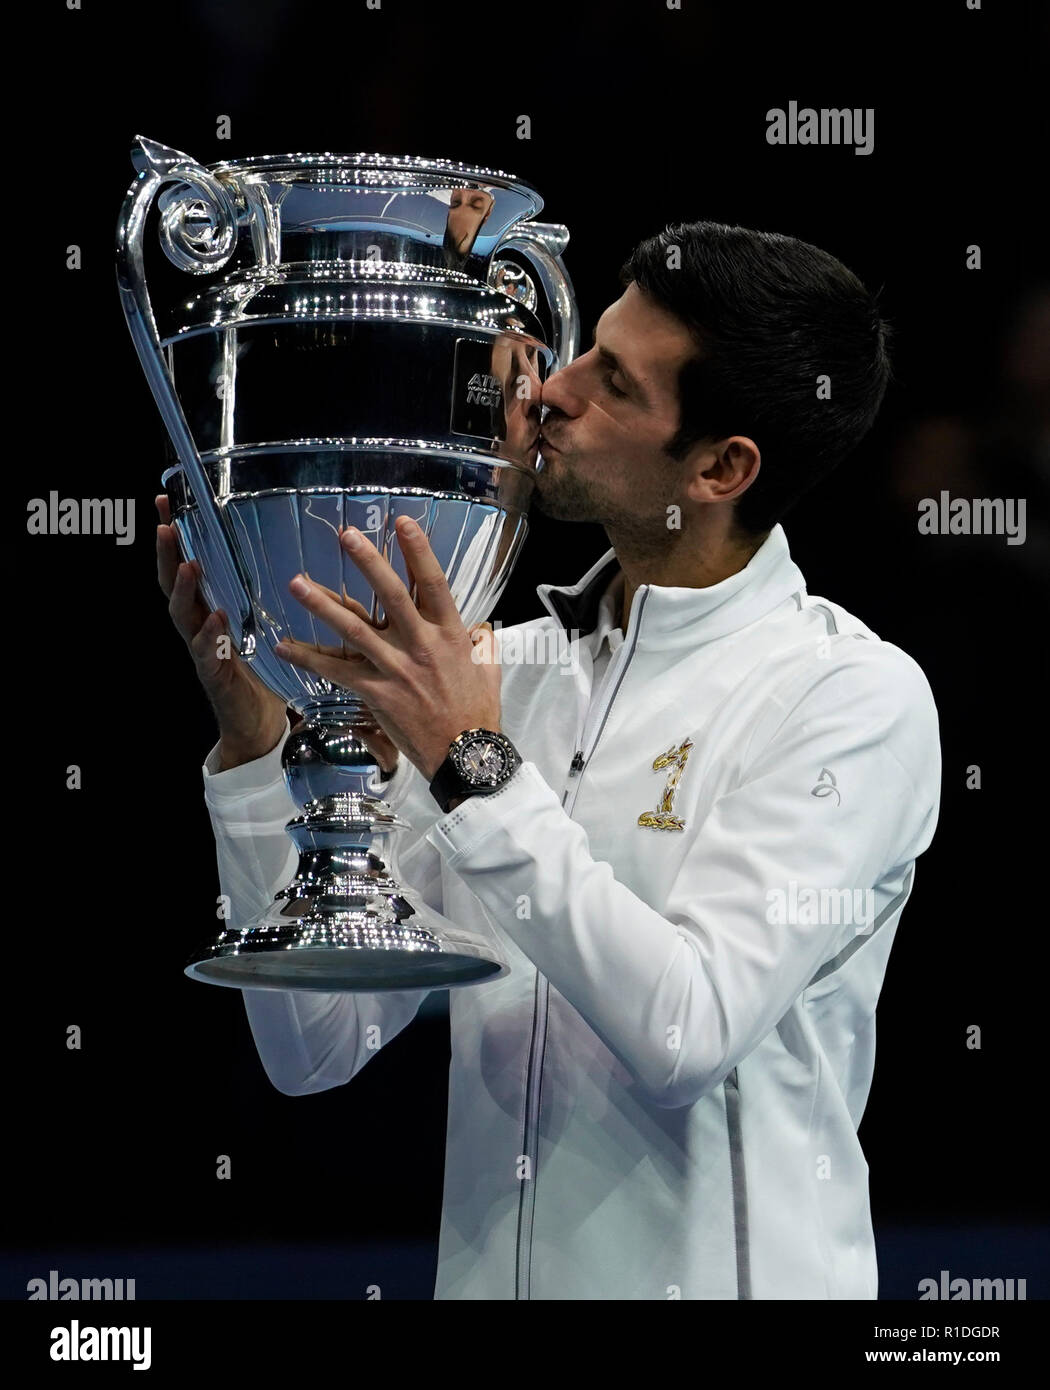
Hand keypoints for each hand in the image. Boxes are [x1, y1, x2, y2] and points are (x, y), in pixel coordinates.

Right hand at [156, 494, 286, 768]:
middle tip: (166, 526)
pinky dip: (210, 635)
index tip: (166, 502)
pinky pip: (207, 652)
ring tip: (189, 566)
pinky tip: (216, 618)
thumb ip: (265, 592)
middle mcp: (199, 625)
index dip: (175, 536)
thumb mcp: (263, 623)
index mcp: (210, 607)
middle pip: (173, 584)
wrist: (258, 723)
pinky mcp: (214, 675)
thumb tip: (290, 548)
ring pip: (183, 616)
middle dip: (167, 555)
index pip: (186, 564)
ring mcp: (202, 650)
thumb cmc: (263, 670)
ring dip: (185, 590)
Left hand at [273, 516, 501, 780]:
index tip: (402, 522)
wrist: (466, 755)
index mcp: (450, 634)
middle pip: (391, 595)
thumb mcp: (487, 668)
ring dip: (324, 605)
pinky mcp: (377, 693)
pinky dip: (309, 658)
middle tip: (346, 536)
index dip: (418, 551)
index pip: (433, 583)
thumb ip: (477, 642)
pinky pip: (337, 671)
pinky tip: (284, 645)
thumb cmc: (478, 713)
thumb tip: (474, 628)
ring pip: (355, 630)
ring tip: (297, 583)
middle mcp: (422, 645)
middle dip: (368, 563)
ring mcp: (397, 668)